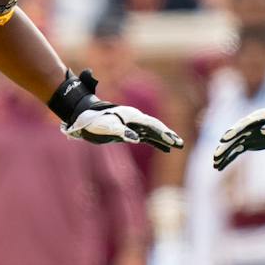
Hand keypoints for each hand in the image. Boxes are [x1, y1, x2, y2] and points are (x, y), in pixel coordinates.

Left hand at [63, 103, 183, 151]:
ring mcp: (133, 124)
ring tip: (178, 145)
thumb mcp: (104, 127)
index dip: (161, 133)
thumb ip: (119, 131)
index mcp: (131, 116)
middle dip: (168, 135)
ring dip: (165, 138)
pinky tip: (165, 148)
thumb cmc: (94, 122)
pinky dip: (157, 142)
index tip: (171, 140)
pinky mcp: (131, 131)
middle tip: (180, 144)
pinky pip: (148, 137)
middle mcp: (135, 119)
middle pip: (155, 127)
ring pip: (153, 132)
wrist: (83, 117)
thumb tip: (135, 138)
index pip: (150, 125)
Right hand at [212, 87, 264, 170]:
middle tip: (215, 156)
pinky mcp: (248, 142)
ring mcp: (246, 135)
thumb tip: (264, 130)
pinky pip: (235, 152)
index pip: (243, 125)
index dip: (233, 132)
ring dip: (223, 154)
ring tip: (214, 164)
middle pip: (234, 137)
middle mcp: (248, 126)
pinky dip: (228, 159)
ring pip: (232, 145)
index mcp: (256, 119)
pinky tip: (219, 167)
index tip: (224, 139)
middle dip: (224, 146)